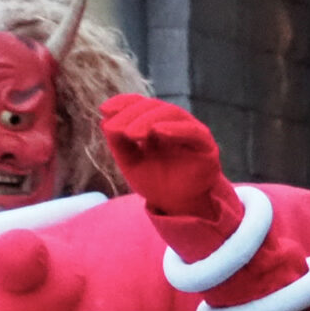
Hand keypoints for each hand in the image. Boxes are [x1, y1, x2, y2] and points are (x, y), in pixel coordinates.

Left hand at [102, 93, 230, 222]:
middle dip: (132, 115)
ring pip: (171, 114)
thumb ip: (118, 144)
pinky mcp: (205, 145)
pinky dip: (175, 129)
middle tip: (117, 129)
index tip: (104, 109)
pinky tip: (158, 132)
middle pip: (153, 107)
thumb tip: (105, 120)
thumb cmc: (157, 184)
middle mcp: (174, 123)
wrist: (178, 207)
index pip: (140, 105)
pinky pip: (192, 131)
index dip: (123, 103)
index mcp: (156, 124)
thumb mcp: (130, 164)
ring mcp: (191, 131)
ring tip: (131, 133)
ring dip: (148, 120)